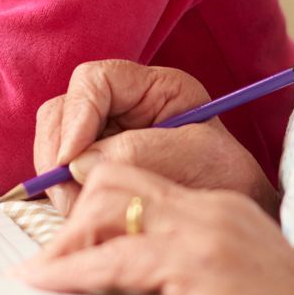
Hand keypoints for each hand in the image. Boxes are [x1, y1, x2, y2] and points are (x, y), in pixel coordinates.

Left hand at [13, 162, 293, 294]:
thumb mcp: (235, 273)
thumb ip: (189, 260)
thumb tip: (128, 273)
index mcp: (215, 206)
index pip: (136, 180)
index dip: (90, 201)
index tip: (65, 238)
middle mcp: (207, 209)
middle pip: (114, 181)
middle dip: (70, 216)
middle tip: (45, 259)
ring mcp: (203, 234)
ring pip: (107, 211)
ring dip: (64, 244)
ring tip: (37, 275)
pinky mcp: (198, 267)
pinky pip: (116, 260)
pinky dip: (74, 271)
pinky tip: (50, 284)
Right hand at [32, 60, 275, 214]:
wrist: (238, 214)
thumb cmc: (226, 179)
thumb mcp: (192, 159)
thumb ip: (137, 152)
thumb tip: (79, 163)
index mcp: (155, 88)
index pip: (95, 80)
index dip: (76, 115)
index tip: (72, 160)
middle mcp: (124, 105)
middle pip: (63, 109)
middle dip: (57, 152)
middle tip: (67, 196)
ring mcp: (105, 134)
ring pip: (55, 141)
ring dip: (57, 177)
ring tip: (77, 211)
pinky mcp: (94, 165)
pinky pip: (61, 171)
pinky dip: (62, 191)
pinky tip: (79, 213)